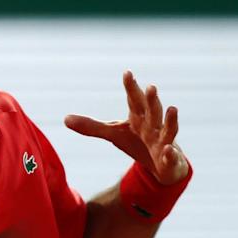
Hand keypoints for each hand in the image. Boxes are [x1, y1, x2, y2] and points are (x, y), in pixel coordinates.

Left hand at [64, 70, 189, 184]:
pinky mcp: (169, 159)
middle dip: (152, 99)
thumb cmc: (137, 142)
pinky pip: (170, 155)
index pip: (134, 100)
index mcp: (139, 117)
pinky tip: (168, 150)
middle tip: (151, 86)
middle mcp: (153, 126)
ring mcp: (163, 141)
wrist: (161, 165)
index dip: (131, 87)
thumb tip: (65, 119)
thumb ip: (91, 126)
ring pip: (168, 129)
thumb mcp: (113, 134)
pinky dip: (170, 153)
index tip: (127, 72)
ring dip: (170, 119)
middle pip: (152, 110)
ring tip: (173, 108)